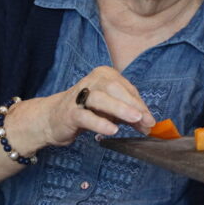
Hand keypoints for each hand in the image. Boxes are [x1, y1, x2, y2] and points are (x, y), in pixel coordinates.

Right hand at [38, 65, 155, 146]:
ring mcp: (79, 96)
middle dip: (133, 104)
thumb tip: (149, 124)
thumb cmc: (87, 111)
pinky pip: (86, 116)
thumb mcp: (111, 109)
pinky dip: (100, 122)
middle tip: (146, 120)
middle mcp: (92, 81)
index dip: (140, 104)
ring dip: (120, 108)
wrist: (53, 118)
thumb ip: (130, 114)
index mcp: (104, 75)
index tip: (150, 119)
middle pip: (115, 88)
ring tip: (135, 119)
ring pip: (101, 98)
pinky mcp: (69, 113)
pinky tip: (113, 129)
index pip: (127, 88)